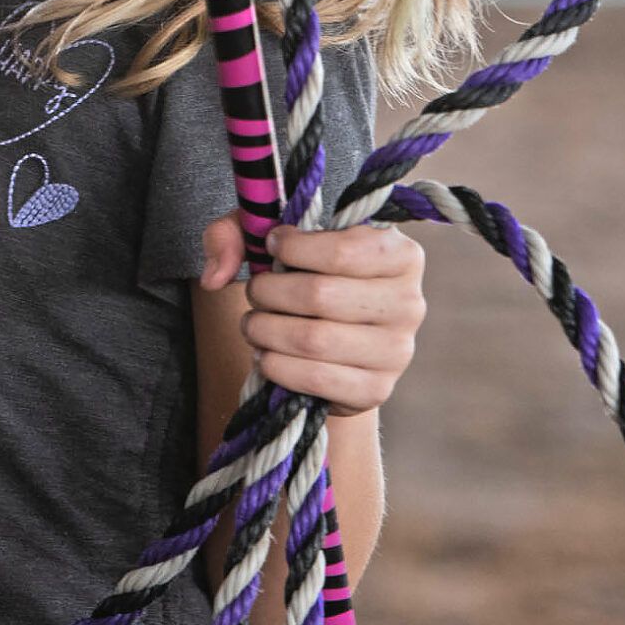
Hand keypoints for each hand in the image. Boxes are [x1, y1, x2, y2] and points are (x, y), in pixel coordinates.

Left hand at [199, 215, 424, 416]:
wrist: (336, 336)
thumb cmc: (310, 273)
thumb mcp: (278, 238)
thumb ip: (236, 234)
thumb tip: (215, 276)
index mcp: (401, 255)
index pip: (342, 251)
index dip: (292, 248)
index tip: (271, 246)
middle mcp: (409, 303)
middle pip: (319, 296)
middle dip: (268, 292)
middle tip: (254, 291)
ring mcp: (397, 351)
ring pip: (313, 339)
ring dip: (265, 330)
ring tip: (254, 323)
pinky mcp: (376, 390)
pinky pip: (315, 378)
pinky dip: (277, 365)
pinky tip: (266, 354)